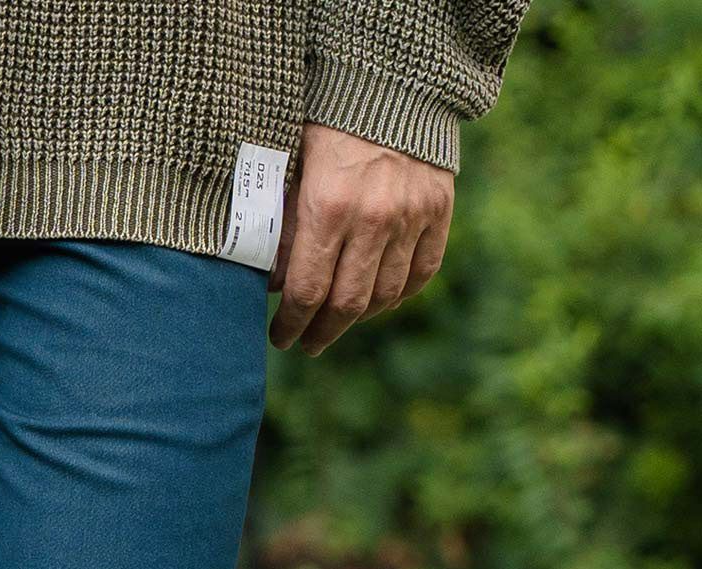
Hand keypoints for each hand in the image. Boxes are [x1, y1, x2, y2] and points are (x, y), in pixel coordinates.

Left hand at [270, 124, 453, 355]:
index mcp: (328, 208)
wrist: (390, 82)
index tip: (281, 338)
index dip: (291, 325)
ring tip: (339, 322)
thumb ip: (282, 229)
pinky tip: (378, 301)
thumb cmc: (326, 126)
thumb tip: (273, 286)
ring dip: (358, 319)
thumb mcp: (291, 172)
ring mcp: (412, 216)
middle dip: (322, 332)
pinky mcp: (439, 210)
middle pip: (347, 305)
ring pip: (385, 297)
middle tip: (308, 342)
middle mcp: (374, 218)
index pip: (307, 292)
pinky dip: (399, 296)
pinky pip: (421, 273)